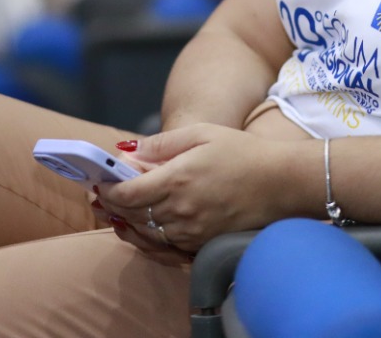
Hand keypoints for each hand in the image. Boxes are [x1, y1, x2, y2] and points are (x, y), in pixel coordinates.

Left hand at [95, 126, 318, 262]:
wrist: (281, 183)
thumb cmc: (243, 153)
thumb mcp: (201, 134)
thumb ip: (162, 144)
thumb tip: (129, 152)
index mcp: (176, 180)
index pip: (126, 193)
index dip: (107, 189)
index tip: (99, 181)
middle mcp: (180, 211)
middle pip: (132, 215)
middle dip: (112, 206)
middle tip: (100, 196)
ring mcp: (191, 232)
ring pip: (146, 234)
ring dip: (128, 224)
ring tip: (115, 213)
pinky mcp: (202, 245)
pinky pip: (165, 247)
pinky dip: (148, 240)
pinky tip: (143, 230)